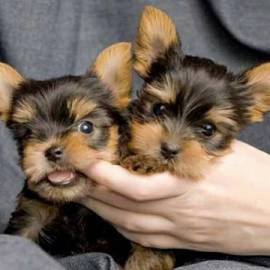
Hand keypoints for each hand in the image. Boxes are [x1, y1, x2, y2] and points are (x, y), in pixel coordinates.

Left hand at [80, 140, 269, 254]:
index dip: (104, 176)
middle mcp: (180, 210)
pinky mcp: (188, 242)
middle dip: (94, 194)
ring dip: (103, 213)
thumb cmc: (258, 177)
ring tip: (86, 199)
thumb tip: (164, 135)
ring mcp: (182, 230)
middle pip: (124, 207)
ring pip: (131, 226)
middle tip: (75, 181)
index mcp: (188, 183)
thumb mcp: (224, 151)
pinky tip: (114, 220)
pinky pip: (148, 239)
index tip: (86, 164)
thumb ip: (191, 147)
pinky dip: (125, 229)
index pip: (133, 185)